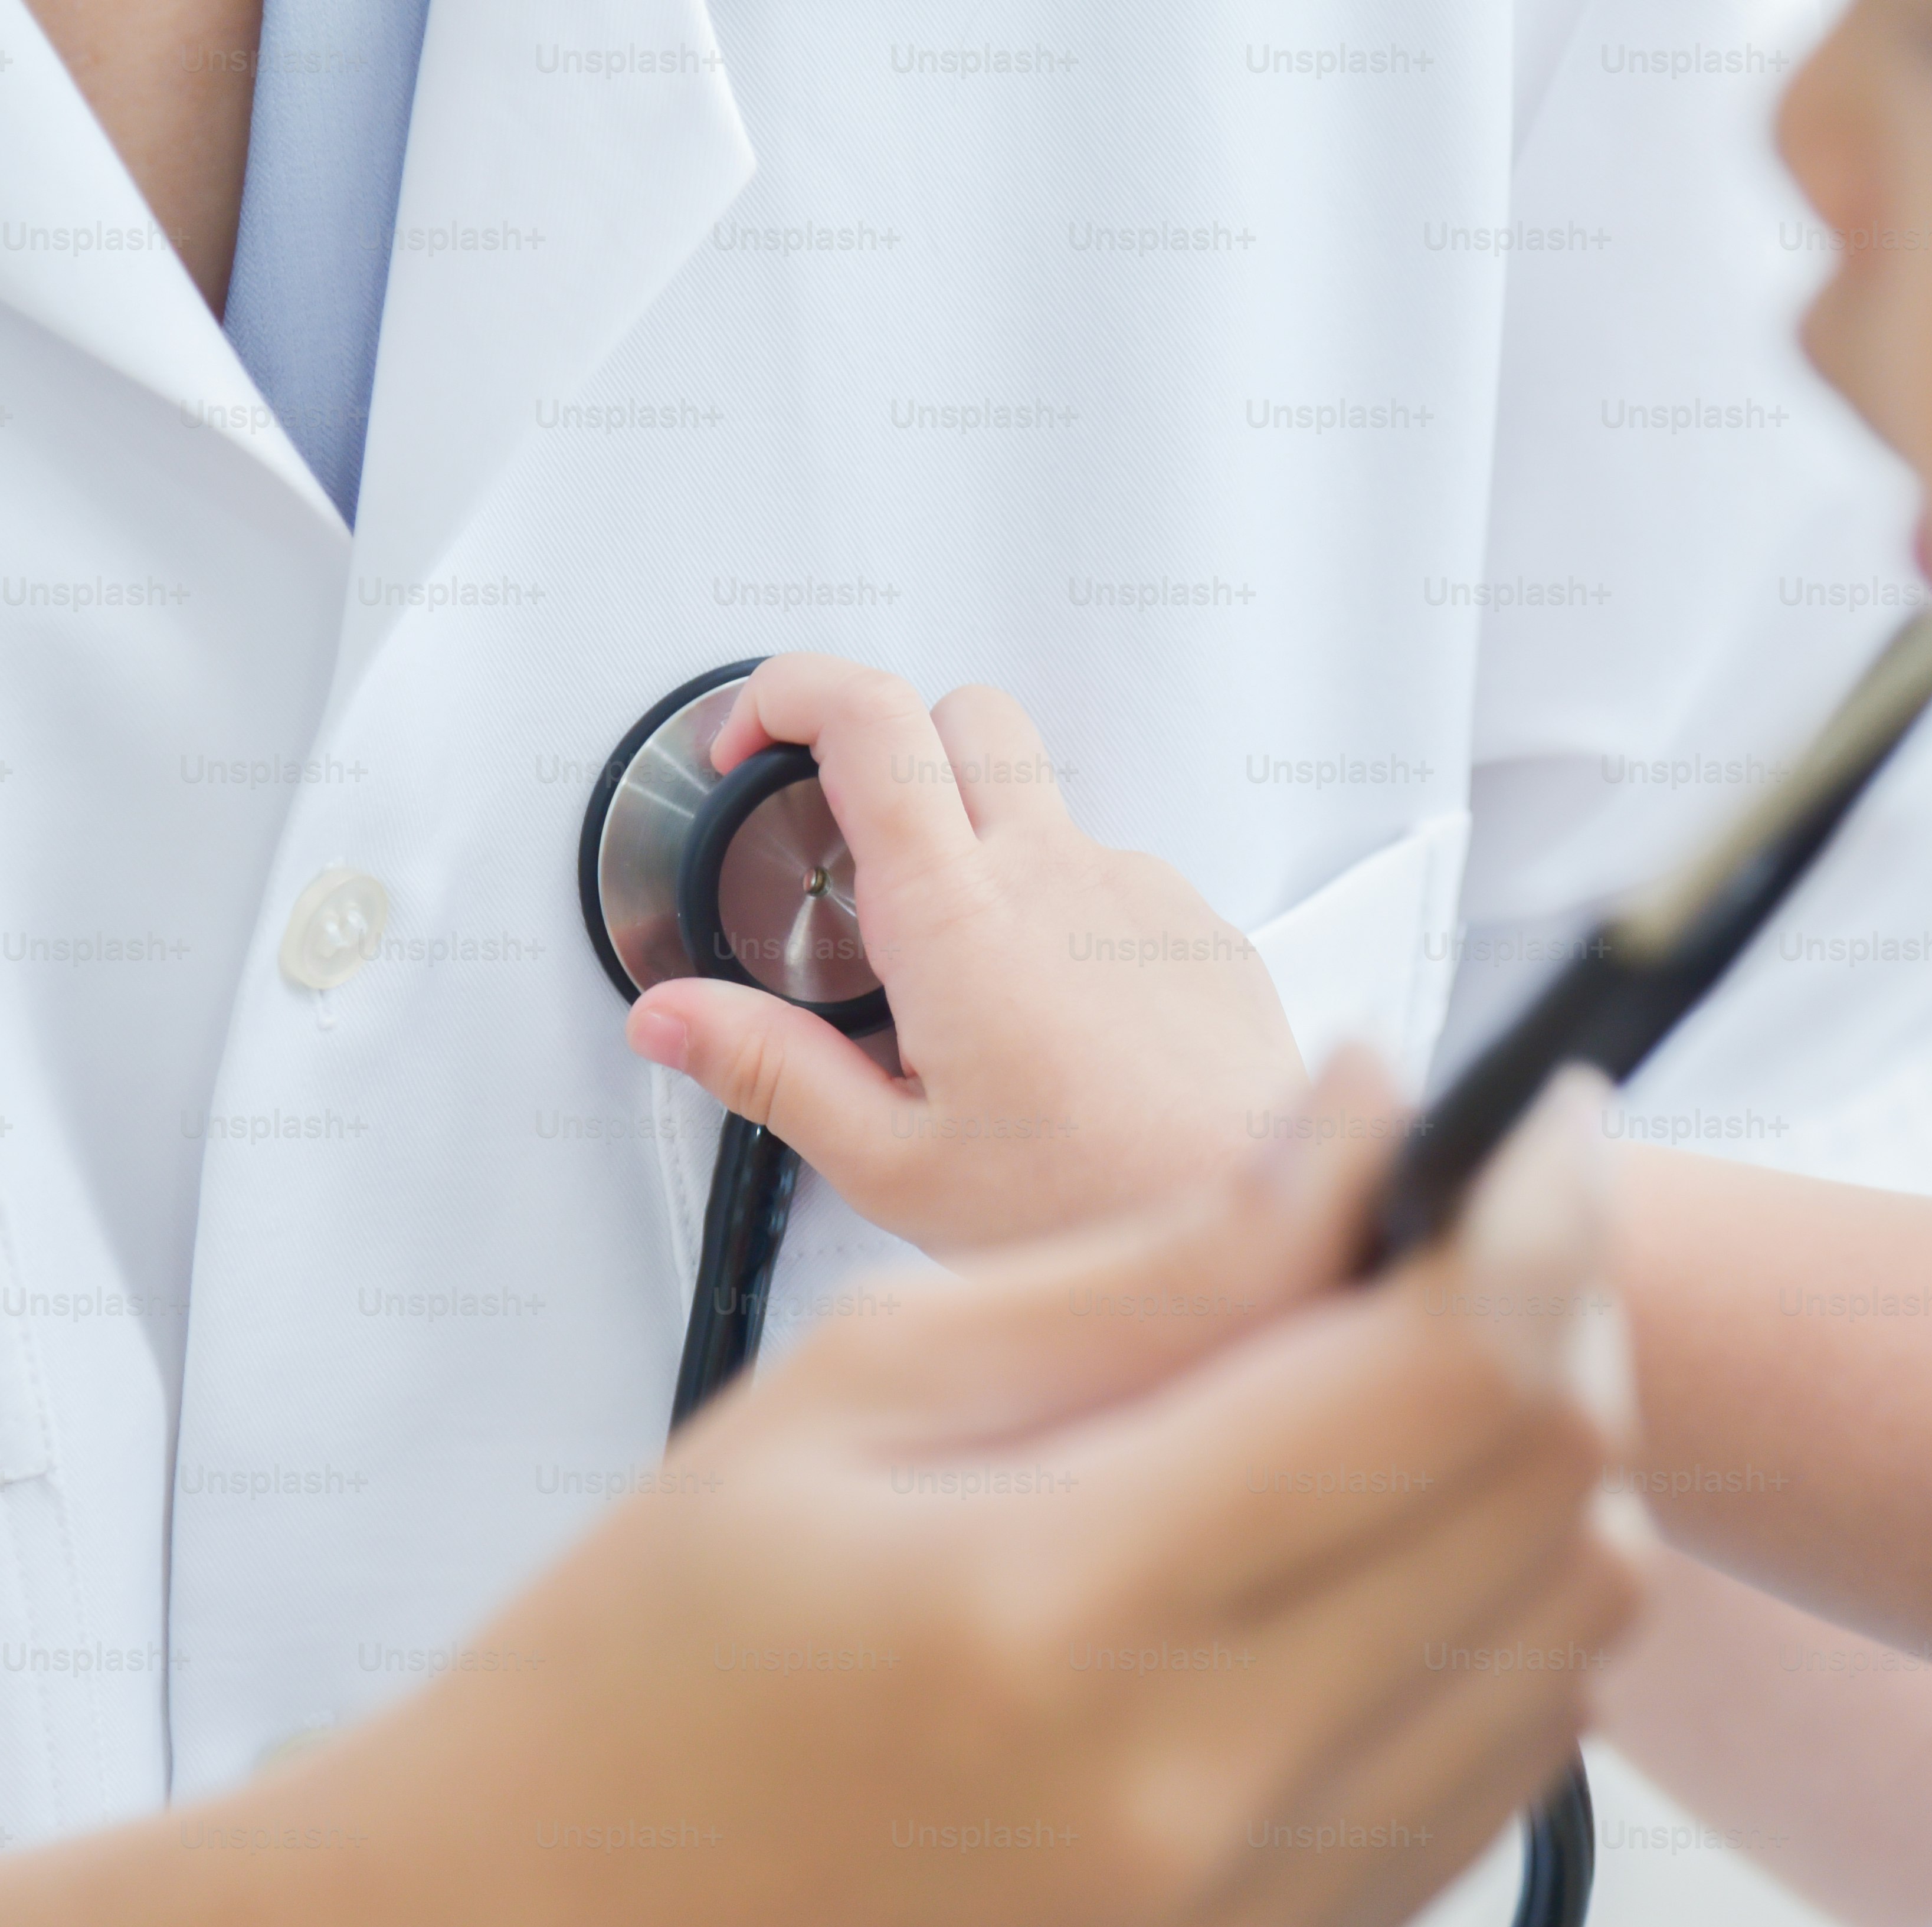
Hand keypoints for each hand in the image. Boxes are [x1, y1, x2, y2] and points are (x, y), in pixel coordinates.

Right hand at [415, 1054, 1642, 1926]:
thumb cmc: (660, 1651)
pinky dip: (1502, 1601)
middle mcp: (1204, 1788)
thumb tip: (1375, 1124)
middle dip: (1557, 1300)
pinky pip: (1520, 1748)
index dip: (1530, 1206)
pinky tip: (1381, 1529)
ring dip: (1545, 1451)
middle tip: (1470, 1210)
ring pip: (1579, 1616)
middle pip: (1552, 1486)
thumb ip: (1160, 1264)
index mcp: (1062, 1609)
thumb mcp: (864, 1384)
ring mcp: (1269, 1906)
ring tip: (1408, 1365)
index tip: (1524, 1106)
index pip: (1442, 1372)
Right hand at [622, 653, 1308, 1254]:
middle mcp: (1057, 875)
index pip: (867, 717)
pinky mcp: (1199, 930)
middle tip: (852, 850)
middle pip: (962, 715)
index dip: (789, 693)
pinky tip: (1056, 1031)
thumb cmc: (1094, 1210)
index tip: (751, 743)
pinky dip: (1063, 920)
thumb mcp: (892, 1164)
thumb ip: (770, 1071)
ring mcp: (1138, 892)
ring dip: (984, 851)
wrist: (1259, 1228)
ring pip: (1041, 808)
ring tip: (962, 989)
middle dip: (891, 746)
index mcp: (959, 919)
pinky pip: (1112, 882)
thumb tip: (671, 1017)